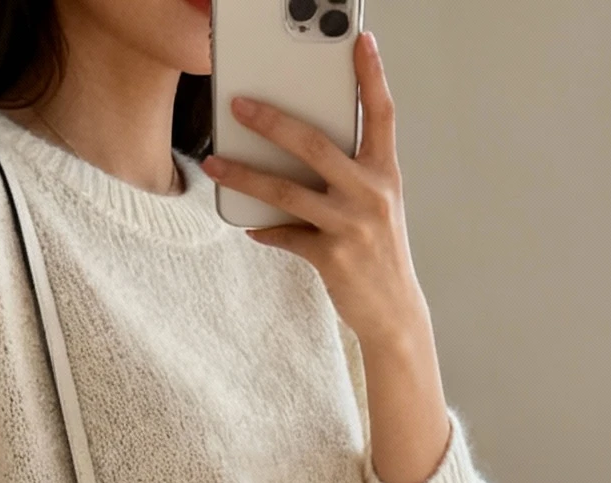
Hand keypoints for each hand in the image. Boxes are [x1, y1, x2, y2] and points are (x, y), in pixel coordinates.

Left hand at [203, 30, 425, 351]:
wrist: (395, 314)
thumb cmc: (380, 253)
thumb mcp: (377, 206)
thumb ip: (350, 173)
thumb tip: (299, 148)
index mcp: (385, 175)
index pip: (382, 115)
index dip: (372, 76)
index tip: (361, 41)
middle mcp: (371, 195)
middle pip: (315, 145)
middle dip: (272, 121)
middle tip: (239, 104)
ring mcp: (352, 226)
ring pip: (287, 191)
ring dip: (245, 176)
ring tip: (215, 162)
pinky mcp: (333, 257)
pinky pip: (287, 236)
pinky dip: (266, 231)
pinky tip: (251, 227)